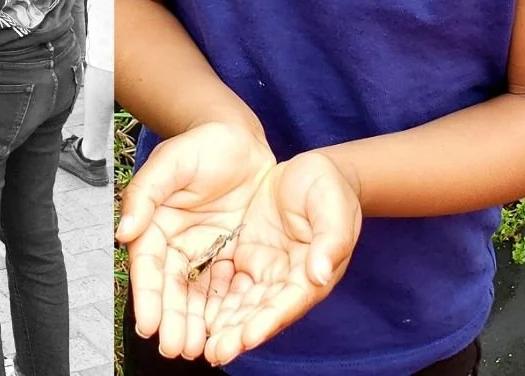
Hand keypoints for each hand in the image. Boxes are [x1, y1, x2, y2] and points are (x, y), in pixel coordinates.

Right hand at [115, 121, 275, 361]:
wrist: (241, 140)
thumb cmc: (202, 145)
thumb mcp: (170, 164)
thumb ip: (144, 196)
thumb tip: (122, 232)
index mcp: (154, 223)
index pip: (147, 266)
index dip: (147, 296)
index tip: (148, 323)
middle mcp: (175, 242)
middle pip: (171, 288)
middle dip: (172, 320)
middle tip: (176, 348)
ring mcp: (204, 250)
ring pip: (196, 294)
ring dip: (194, 323)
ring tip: (198, 350)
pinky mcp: (230, 253)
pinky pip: (225, 287)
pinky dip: (222, 310)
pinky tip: (224, 331)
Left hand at [200, 151, 360, 365]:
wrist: (310, 170)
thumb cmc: (328, 187)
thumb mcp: (333, 207)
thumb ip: (331, 241)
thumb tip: (319, 275)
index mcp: (312, 271)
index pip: (288, 303)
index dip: (266, 322)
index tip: (244, 339)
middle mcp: (286, 278)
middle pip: (259, 312)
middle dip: (237, 334)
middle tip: (213, 353)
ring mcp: (264, 268)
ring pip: (239, 302)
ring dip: (220, 324)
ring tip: (198, 345)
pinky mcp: (245, 255)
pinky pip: (225, 280)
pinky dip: (210, 298)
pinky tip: (191, 313)